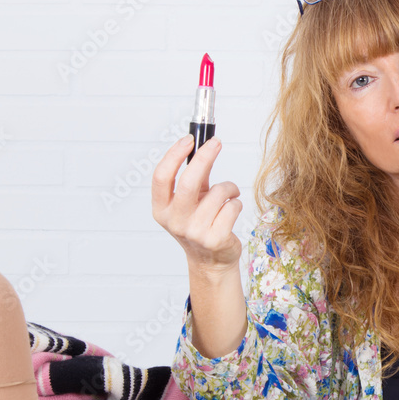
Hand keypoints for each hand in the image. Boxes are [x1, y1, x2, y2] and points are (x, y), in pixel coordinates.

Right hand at [151, 134, 243, 273]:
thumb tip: (203, 146)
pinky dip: (236, 203)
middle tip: (216, 143)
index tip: (190, 139)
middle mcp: (175, 222)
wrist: (211, 260)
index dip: (174, 155)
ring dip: (229, 187)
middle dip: (205, 157)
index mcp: (162, 209)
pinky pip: (232, 207)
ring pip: (218, 193)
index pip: (161, 177)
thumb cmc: (200, 224)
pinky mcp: (215, 239)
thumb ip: (195, 176)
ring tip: (229, 194)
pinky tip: (231, 211)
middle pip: (188, 182)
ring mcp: (194, 232)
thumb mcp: (191, 201)